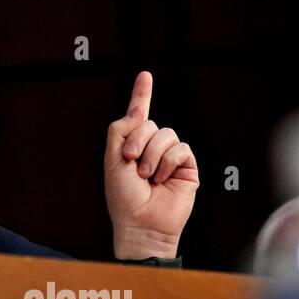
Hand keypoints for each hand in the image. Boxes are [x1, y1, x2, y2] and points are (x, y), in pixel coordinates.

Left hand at [103, 71, 198, 260]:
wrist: (141, 223)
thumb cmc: (124, 197)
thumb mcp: (112, 161)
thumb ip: (119, 131)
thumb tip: (137, 114)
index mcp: (132, 145)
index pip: (138, 115)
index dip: (141, 94)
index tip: (145, 75)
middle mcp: (152, 148)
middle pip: (150, 123)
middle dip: (138, 140)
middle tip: (130, 161)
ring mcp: (170, 157)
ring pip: (167, 134)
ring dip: (152, 155)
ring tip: (147, 177)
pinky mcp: (187, 167)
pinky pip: (181, 149)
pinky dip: (168, 162)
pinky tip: (162, 179)